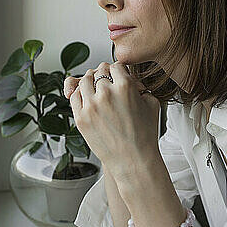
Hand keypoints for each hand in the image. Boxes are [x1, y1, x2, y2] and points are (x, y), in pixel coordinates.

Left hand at [63, 61, 160, 179]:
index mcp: (125, 86)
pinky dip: (79, 93)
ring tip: (96, 87)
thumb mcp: (152, 104)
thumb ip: (140, 86)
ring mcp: (90, 106)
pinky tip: (87, 98)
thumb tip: (132, 81)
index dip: (118, 70)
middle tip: (108, 81)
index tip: (119, 75)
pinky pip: (74, 96)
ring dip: (91, 81)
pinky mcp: (80, 118)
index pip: (116, 65)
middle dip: (105, 75)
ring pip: (84, 80)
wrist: (133, 160)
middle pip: (99, 71)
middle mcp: (106, 93)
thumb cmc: (144, 135)